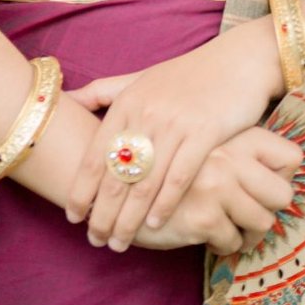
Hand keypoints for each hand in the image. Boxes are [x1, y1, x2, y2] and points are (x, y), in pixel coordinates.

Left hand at [66, 20, 282, 248]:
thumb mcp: (140, 78)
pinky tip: (156, 225)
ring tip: (119, 242)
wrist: (237, 62)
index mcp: (126, 102)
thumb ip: (103, 91)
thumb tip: (66, 98)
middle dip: (101, 213)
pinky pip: (179, 177)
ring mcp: (174, 123)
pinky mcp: (204, 133)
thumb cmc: (186, 75)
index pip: (95, 154)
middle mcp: (145, 113)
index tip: (71, 216)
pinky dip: (165, 204)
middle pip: (116, 175)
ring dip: (130, 218)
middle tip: (94, 240)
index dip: (81, 189)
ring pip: (144, 182)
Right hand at [130, 127, 300, 255]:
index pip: (292, 157)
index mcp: (235, 136)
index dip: (286, 177)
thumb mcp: (199, 137)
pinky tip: (207, 238)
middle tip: (253, 219)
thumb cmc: (159, 154)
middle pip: (284, 195)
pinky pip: (232, 242)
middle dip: (270, 213)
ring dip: (248, 235)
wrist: (109, 167)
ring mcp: (217, 186)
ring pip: (262, 223)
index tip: (270, 189)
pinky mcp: (202, 217)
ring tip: (232, 233)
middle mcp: (230, 157)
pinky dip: (222, 245)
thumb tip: (284, 168)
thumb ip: (237, 146)